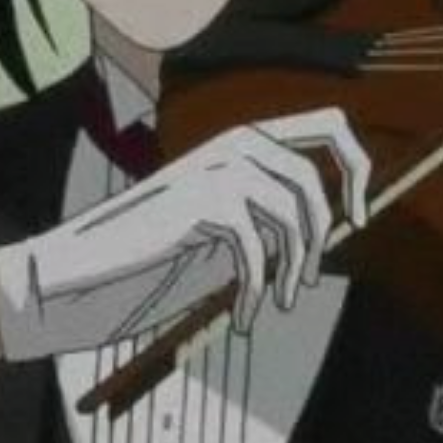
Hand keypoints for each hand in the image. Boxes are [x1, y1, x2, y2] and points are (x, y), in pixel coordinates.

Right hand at [40, 107, 371, 334]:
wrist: (83, 266)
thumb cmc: (156, 251)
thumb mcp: (227, 225)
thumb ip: (274, 214)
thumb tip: (347, 224)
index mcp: (247, 139)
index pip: (330, 124)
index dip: (358, 167)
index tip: (360, 218)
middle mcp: (238, 142)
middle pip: (316, 178)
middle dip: (322, 237)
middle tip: (306, 281)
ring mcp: (220, 167)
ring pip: (293, 216)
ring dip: (290, 272)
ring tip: (276, 305)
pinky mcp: (205, 201)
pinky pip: (257, 250)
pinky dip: (257, 292)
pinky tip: (242, 317)